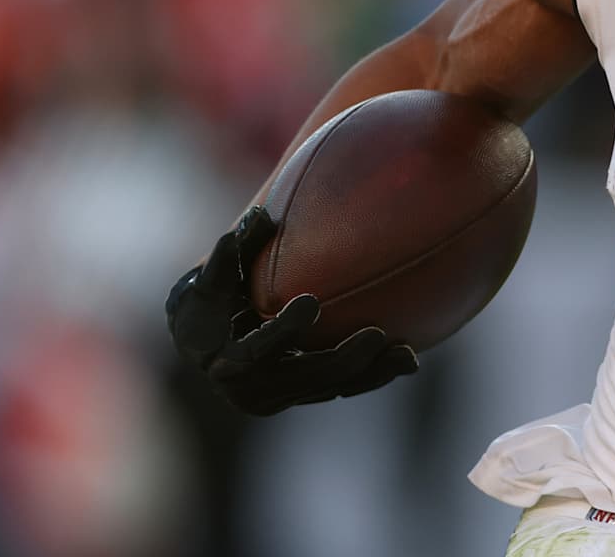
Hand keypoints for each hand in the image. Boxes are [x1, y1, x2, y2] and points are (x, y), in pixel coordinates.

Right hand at [166, 205, 417, 415]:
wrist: (207, 338)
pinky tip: (407, 359)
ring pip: (327, 389)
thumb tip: (258, 217)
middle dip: (341, 359)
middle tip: (376, 334)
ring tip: (407, 355)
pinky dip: (371, 376)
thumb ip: (232, 251)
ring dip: (368, 373)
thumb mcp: (213, 275)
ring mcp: (276, 397)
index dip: (281, 331)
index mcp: (218, 357)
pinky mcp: (299, 396)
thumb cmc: (212, 294)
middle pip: (302, 377)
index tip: (312, 302)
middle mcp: (246, 388)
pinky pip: (338, 389)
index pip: (252, 350)